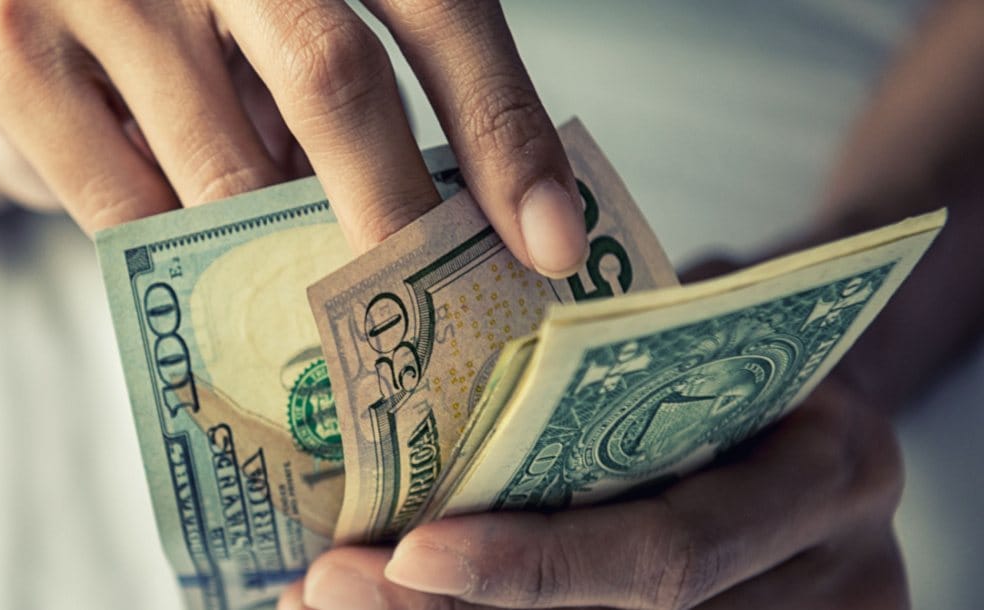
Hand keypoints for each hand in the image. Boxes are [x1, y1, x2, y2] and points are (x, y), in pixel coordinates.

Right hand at [0, 0, 587, 273]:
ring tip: (331, 315)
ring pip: (228, 167)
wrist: (27, 11)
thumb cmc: (196, 37)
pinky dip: (189, 265)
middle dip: (401, 215)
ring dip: (289, 258)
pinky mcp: (15, 54)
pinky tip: (218, 286)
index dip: (502, 128)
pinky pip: (129, 214)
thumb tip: (476, 231)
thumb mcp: (290, 41)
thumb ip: (363, 101)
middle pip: (336, 76)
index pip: (438, 12)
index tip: (550, 246)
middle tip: (441, 322)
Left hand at [281, 378, 906, 609]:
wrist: (821, 375)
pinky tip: (409, 600)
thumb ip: (602, 377)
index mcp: (828, 467)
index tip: (408, 551)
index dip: (536, 566)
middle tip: (332, 590)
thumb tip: (419, 415)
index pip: (667, 551)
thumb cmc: (736, 339)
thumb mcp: (691, 324)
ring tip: (338, 600)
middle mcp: (837, 568)